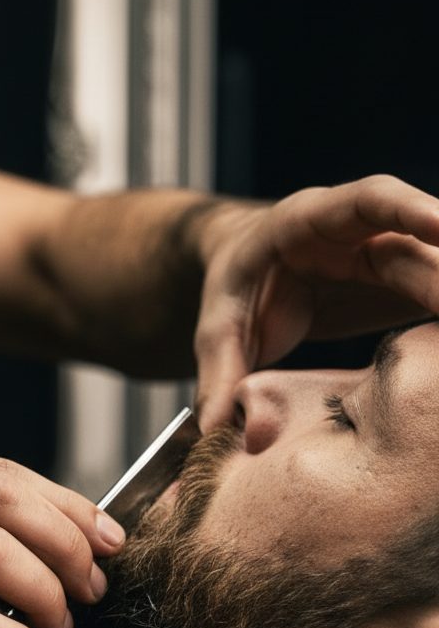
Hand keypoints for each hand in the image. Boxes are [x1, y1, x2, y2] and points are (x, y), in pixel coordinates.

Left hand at [194, 175, 438, 428]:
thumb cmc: (232, 284)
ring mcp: (382, 255)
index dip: (411, 210)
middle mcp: (355, 232)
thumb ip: (217, 370)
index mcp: (307, 220)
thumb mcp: (215, 326)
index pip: (369, 200)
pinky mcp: (397, 285)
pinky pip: (434, 295)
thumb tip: (211, 427)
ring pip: (435, 268)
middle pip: (419, 238)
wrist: (246, 274)